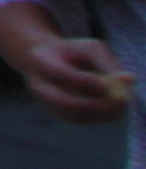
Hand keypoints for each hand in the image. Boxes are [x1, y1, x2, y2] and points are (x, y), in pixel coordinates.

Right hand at [5, 26, 132, 124]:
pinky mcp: (57, 114)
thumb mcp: (89, 48)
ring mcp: (46, 102)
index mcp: (41, 60)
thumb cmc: (73, 52)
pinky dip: (98, 115)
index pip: (59, 74)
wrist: (47, 61)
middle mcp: (38, 85)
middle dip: (94, 105)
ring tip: (118, 101)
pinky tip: (109, 106)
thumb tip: (129, 80)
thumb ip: (108, 63)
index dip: (83, 81)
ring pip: (74, 115)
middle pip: (62, 101)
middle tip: (120, 102)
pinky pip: (80, 120)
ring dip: (100, 111)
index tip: (106, 84)